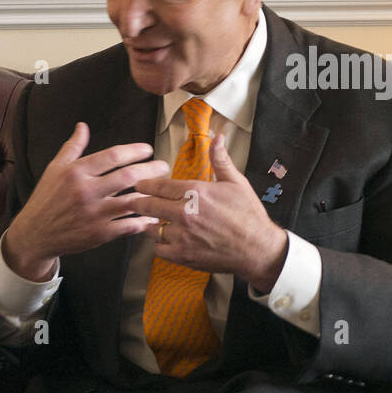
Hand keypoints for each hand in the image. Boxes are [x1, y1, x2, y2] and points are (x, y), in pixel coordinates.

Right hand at [3, 123, 169, 280]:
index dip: (135, 150)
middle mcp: (86, 192)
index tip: (147, 150)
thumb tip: (83, 126)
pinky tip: (152, 216)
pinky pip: (128, 226)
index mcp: (76, 172)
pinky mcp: (99, 234)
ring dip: (150, 195)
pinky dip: (143, 221)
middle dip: (151, 169)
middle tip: (163, 166)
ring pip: (131, 202)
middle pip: (128, 177)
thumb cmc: (46, 199)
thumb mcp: (54, 169)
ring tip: (162, 189)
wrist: (35, 234)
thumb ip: (72, 147)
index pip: (112, 156)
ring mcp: (93, 214)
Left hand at [134, 132, 287, 291]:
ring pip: (151, 229)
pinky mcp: (183, 255)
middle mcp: (184, 213)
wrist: (258, 249)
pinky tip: (165, 240)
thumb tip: (217, 137)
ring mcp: (182, 236)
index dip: (145, 185)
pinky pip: (158, 249)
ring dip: (150, 225)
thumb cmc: (249, 216)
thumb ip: (220, 160)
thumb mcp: (236, 182)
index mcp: (195, 193)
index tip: (138, 185)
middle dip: (138, 203)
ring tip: (151, 222)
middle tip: (133, 202)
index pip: (159, 186)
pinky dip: (159, 245)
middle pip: (148, 206)